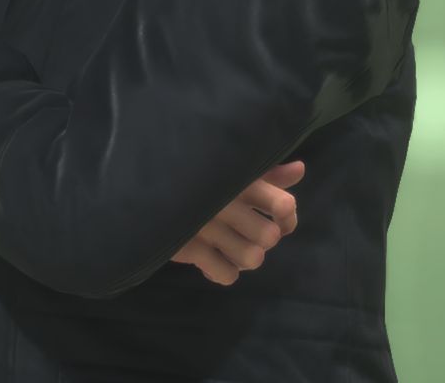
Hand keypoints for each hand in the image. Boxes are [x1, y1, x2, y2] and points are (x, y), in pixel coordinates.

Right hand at [170, 160, 304, 285]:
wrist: (144, 188)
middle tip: (247, 233)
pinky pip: (226, 274)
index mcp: (240, 180)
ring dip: (246, 257)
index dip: (287, 217)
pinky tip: (214, 260)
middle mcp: (226, 202)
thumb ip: (267, 172)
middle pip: (270, 237)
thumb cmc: (197, 176)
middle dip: (263, 239)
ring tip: (232, 249)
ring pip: (253, 259)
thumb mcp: (233, 169)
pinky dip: (224, 272)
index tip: (278, 218)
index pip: (284, 205)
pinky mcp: (189, 246)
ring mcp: (207, 226)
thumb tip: (300, 169)